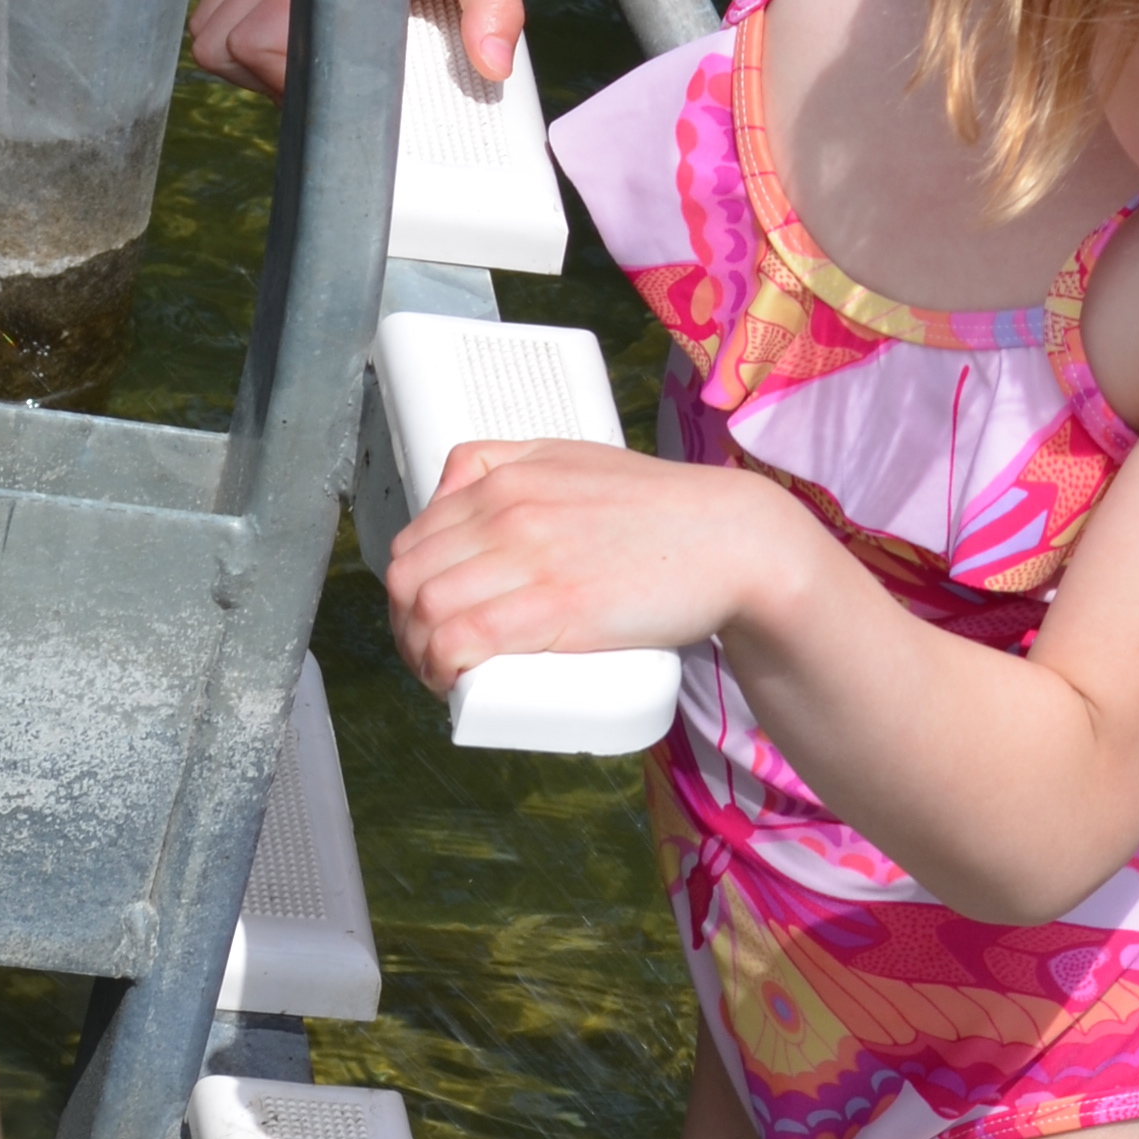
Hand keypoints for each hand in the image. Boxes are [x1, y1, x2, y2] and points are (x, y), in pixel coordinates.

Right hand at [188, 0, 533, 100]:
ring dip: (248, 56)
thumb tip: (494, 64)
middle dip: (257, 77)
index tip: (332, 88)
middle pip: (216, 41)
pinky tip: (302, 37)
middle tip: (320, 84)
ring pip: (213, 22)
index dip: (279, 80)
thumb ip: (493, 11)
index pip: (246, 43)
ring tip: (311, 64)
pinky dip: (246, 30)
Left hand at [384, 441, 807, 690]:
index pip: (415, 538)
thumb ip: (511, 460)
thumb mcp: (573, 457)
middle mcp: (507, 511)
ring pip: (427, 610)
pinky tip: (447, 681)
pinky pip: (463, 637)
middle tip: (434, 657)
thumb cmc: (661, 510)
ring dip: (419, 654)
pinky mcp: (555, 606)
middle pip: (409, 578)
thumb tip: (459, 488)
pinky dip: (440, 664)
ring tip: (444, 676)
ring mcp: (529, 558)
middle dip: (405, 627)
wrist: (733, 543)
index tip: (426, 620)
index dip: (407, 589)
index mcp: (505, 477)